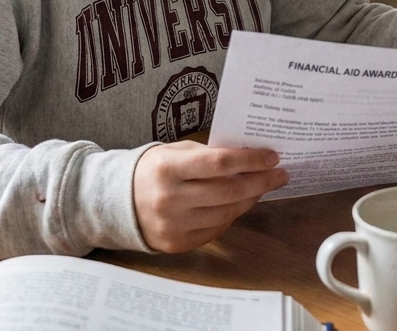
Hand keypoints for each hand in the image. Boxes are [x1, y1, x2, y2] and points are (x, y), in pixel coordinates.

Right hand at [132, 142, 287, 251]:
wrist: (117, 203)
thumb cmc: (152, 171)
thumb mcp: (174, 152)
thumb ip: (208, 155)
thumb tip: (249, 160)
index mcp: (168, 168)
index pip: (219, 163)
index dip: (251, 160)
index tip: (272, 157)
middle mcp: (170, 198)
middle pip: (229, 191)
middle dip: (260, 181)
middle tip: (279, 174)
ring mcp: (174, 225)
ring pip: (227, 212)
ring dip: (250, 199)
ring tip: (262, 187)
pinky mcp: (178, 243)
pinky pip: (217, 229)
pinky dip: (232, 215)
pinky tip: (241, 203)